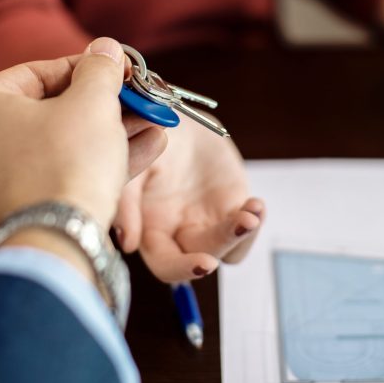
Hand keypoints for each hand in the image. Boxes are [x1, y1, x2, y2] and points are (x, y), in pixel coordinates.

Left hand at [0, 37, 166, 247]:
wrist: (57, 245)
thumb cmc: (64, 167)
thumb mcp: (92, 103)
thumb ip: (100, 69)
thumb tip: (105, 49)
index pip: (38, 73)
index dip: (88, 68)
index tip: (118, 70)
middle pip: (50, 114)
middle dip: (104, 107)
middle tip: (137, 102)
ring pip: (59, 149)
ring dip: (109, 136)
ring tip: (151, 126)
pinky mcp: (13, 215)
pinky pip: (58, 179)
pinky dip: (96, 166)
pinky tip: (142, 152)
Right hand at [114, 116, 264, 282]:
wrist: (172, 113)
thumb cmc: (144, 136)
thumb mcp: (133, 162)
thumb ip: (127, 201)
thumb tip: (128, 244)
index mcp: (151, 228)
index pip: (166, 265)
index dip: (182, 269)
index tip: (204, 264)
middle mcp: (180, 231)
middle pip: (202, 259)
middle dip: (221, 246)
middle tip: (240, 226)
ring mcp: (209, 220)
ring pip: (230, 247)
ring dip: (243, 235)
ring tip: (251, 213)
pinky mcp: (232, 205)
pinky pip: (248, 225)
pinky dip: (256, 218)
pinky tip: (256, 205)